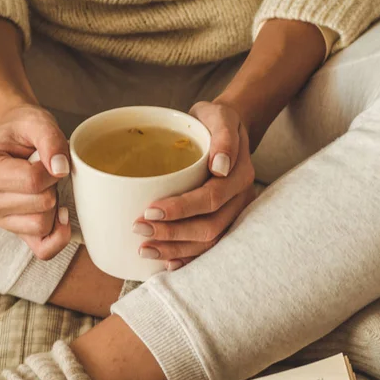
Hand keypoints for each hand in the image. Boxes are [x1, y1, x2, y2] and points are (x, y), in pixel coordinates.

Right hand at [0, 104, 70, 259]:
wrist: (17, 140)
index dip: (51, 168)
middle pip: (42, 204)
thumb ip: (50, 139)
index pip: (33, 180)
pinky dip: (59, 236)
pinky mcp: (17, 235)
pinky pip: (44, 250)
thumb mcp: (37, 123)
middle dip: (53, 186)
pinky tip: (61, 216)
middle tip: (44, 172)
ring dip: (54, 205)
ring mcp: (0, 222)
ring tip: (43, 187)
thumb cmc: (25, 131)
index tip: (45, 158)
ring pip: (45, 224)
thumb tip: (60, 168)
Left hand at [132, 101, 255, 269]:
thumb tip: (220, 166)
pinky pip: (209, 247)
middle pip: (210, 226)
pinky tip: (167, 263)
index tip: (149, 210)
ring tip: (145, 249)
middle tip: (139, 230)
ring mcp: (233, 214)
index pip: (211, 198)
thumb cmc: (214, 122)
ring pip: (209, 242)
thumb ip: (222, 137)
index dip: (181, 209)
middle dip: (173, 233)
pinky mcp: (223, 222)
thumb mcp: (218, 115)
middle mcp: (239, 200)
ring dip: (176, 249)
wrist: (225, 130)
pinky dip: (188, 257)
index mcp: (239, 175)